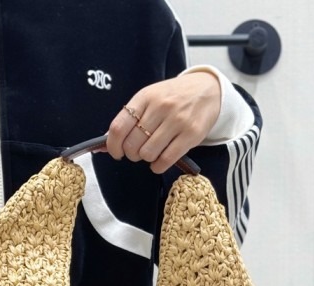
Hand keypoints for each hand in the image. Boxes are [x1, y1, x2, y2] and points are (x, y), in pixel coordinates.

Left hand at [106, 71, 220, 173]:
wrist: (207, 90)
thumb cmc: (173, 97)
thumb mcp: (149, 99)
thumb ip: (129, 119)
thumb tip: (106, 144)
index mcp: (145, 97)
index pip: (119, 127)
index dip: (112, 146)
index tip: (116, 153)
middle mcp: (160, 107)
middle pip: (132, 144)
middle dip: (131, 154)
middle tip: (137, 152)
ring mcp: (177, 121)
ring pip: (148, 154)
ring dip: (146, 159)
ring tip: (152, 152)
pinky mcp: (191, 135)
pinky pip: (166, 160)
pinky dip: (158, 166)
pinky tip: (159, 161)